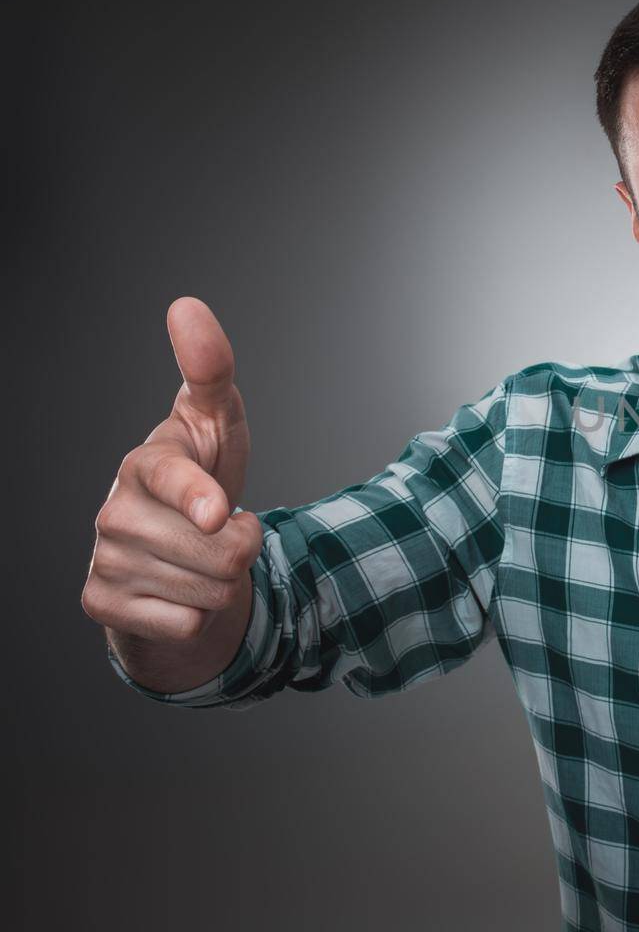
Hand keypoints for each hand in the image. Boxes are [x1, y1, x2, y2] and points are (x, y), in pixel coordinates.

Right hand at [82, 298, 260, 661]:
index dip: (197, 497)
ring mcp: (105, 560)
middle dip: (242, 547)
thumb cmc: (201, 476)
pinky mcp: (103, 604)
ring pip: (208, 591)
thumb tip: (186, 306)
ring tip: (203, 559)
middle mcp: (114, 510)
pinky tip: (179, 591)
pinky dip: (199, 617)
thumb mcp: (217, 423)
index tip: (219, 511)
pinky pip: (186, 624)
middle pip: (217, 550)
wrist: (175, 552)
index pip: (170, 479)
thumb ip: (210, 370)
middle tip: (226, 531)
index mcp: (145, 463)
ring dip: (224, 582)